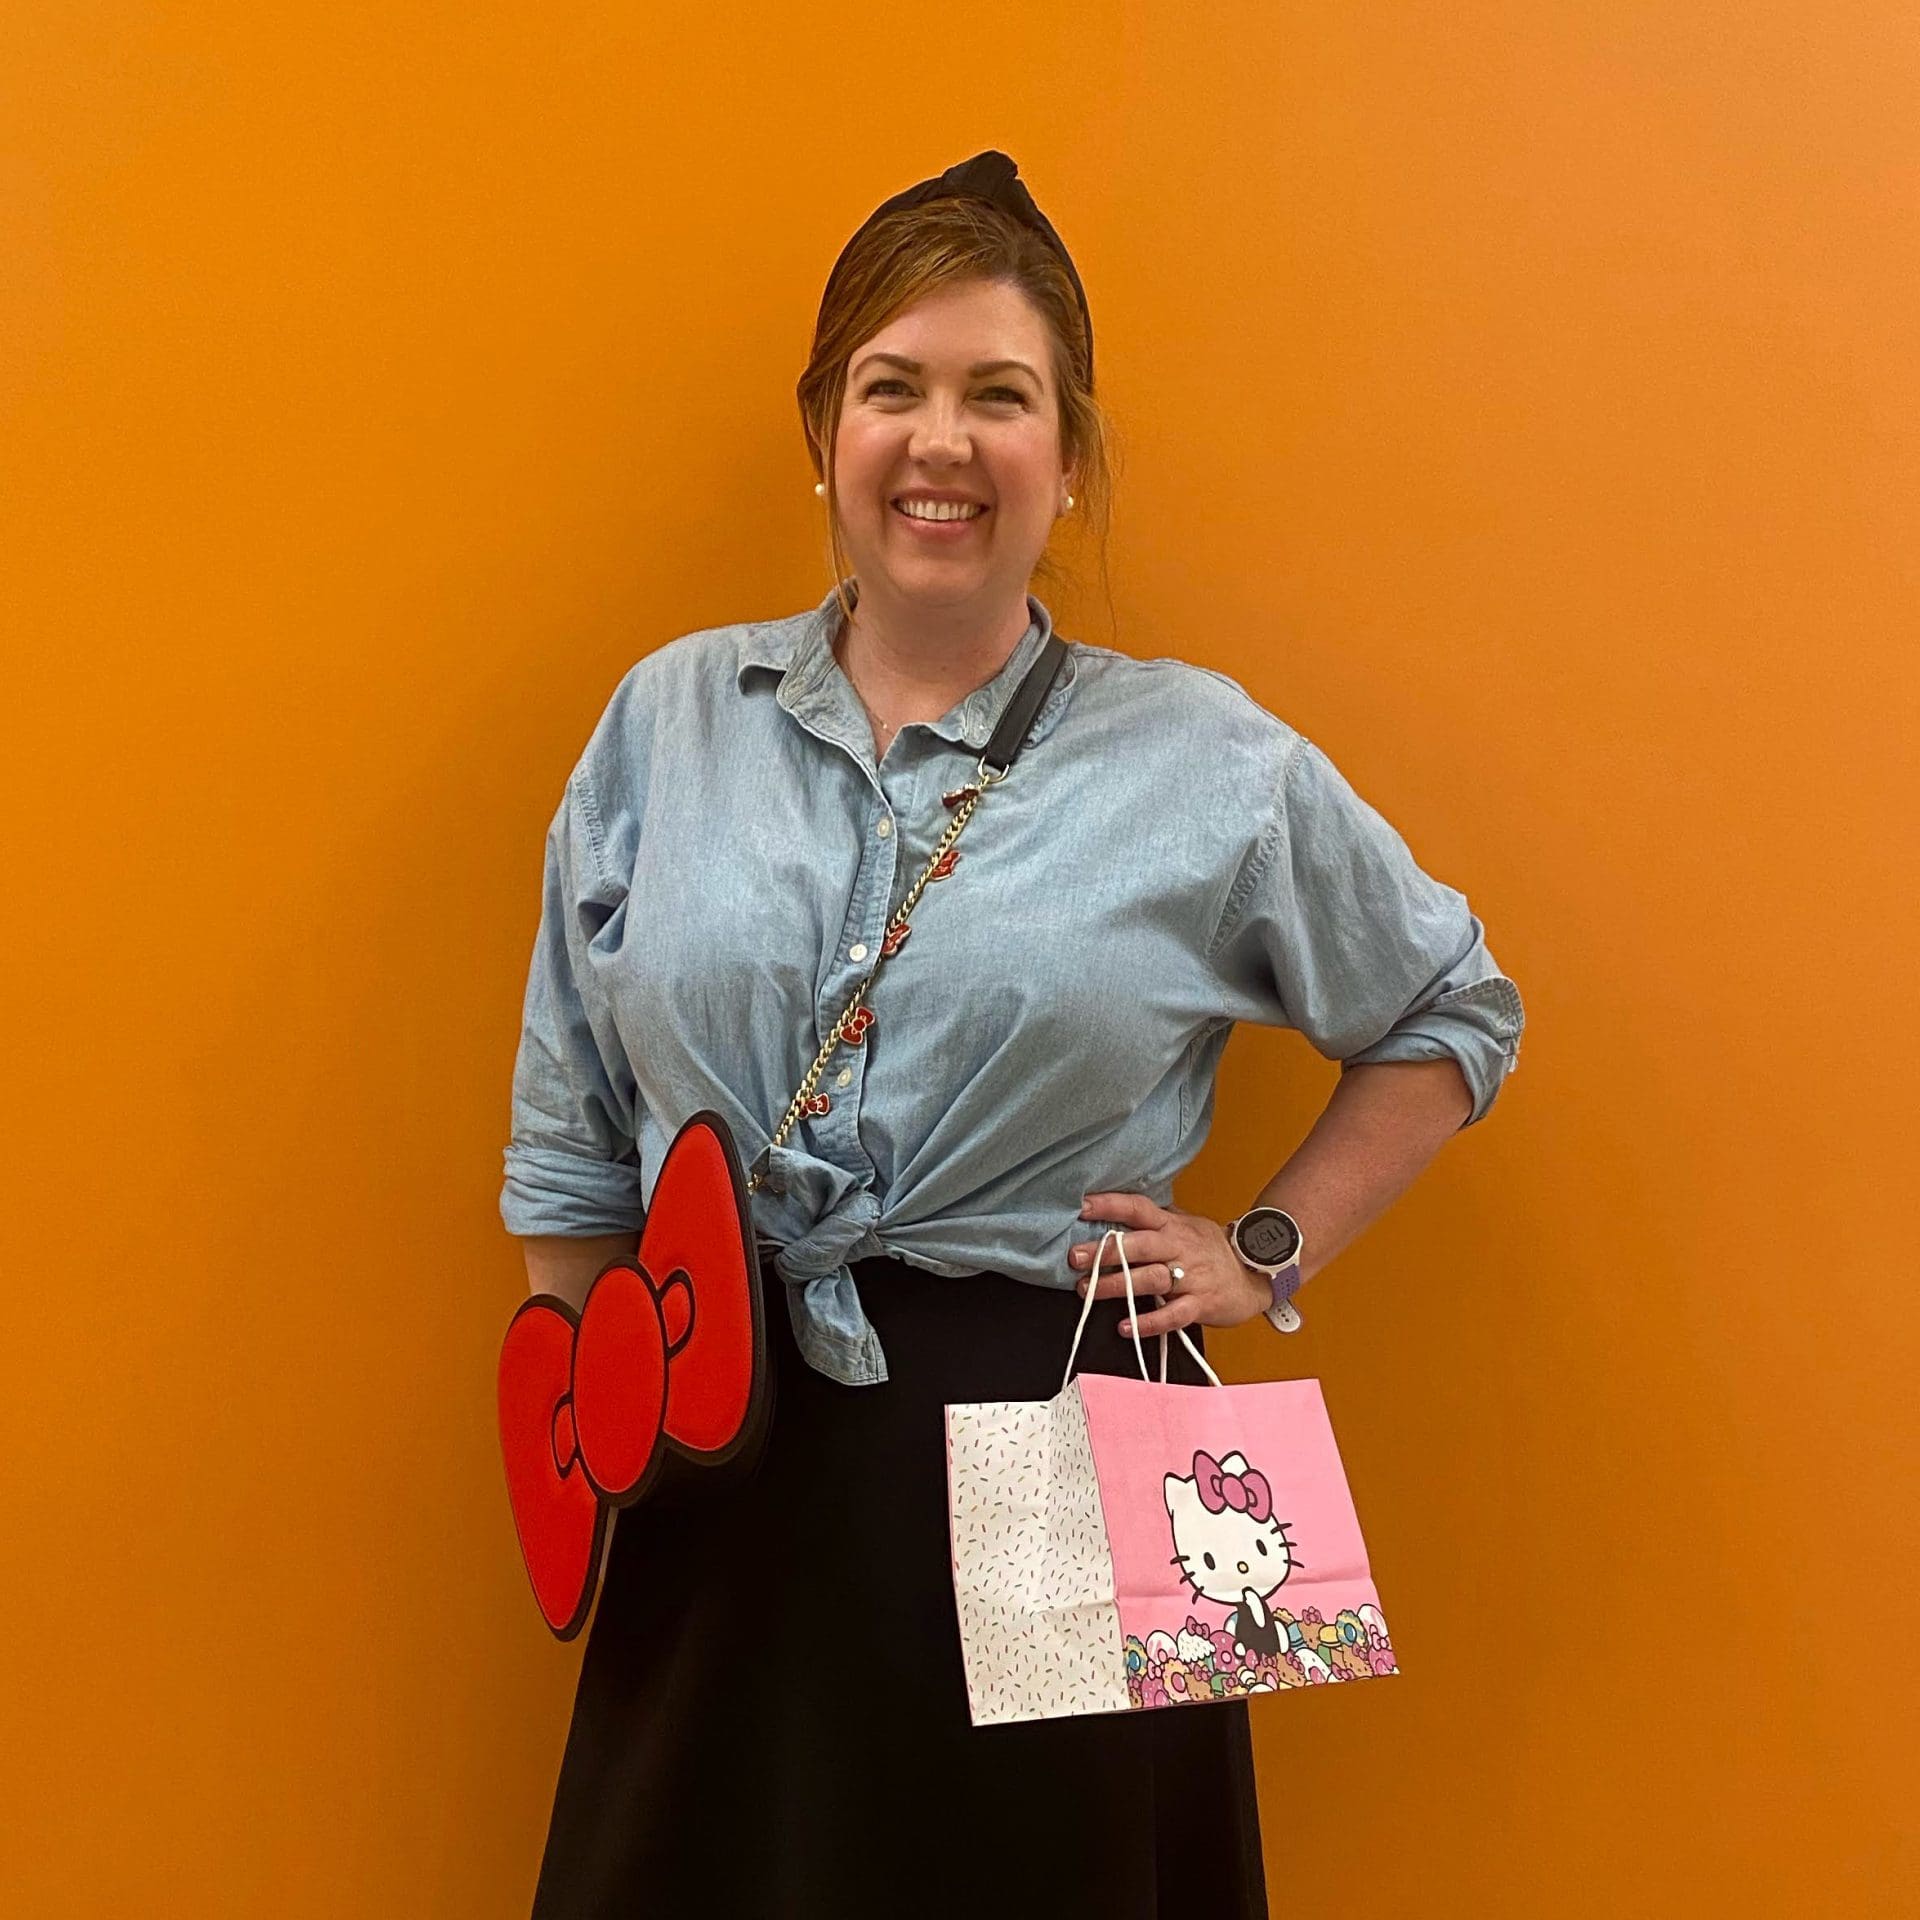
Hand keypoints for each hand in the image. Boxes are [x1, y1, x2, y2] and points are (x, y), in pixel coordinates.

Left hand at [1069, 1191, 1272, 1339]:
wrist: (1256, 1275)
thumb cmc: (1212, 1251)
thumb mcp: (1187, 1225)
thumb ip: (1155, 1220)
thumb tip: (1115, 1208)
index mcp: (1173, 1225)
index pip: (1139, 1208)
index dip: (1110, 1205)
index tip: (1081, 1207)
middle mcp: (1180, 1247)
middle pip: (1140, 1245)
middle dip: (1105, 1251)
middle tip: (1074, 1257)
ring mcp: (1192, 1276)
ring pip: (1150, 1279)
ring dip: (1116, 1286)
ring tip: (1087, 1291)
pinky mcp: (1201, 1304)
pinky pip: (1173, 1315)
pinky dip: (1148, 1323)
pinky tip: (1124, 1327)